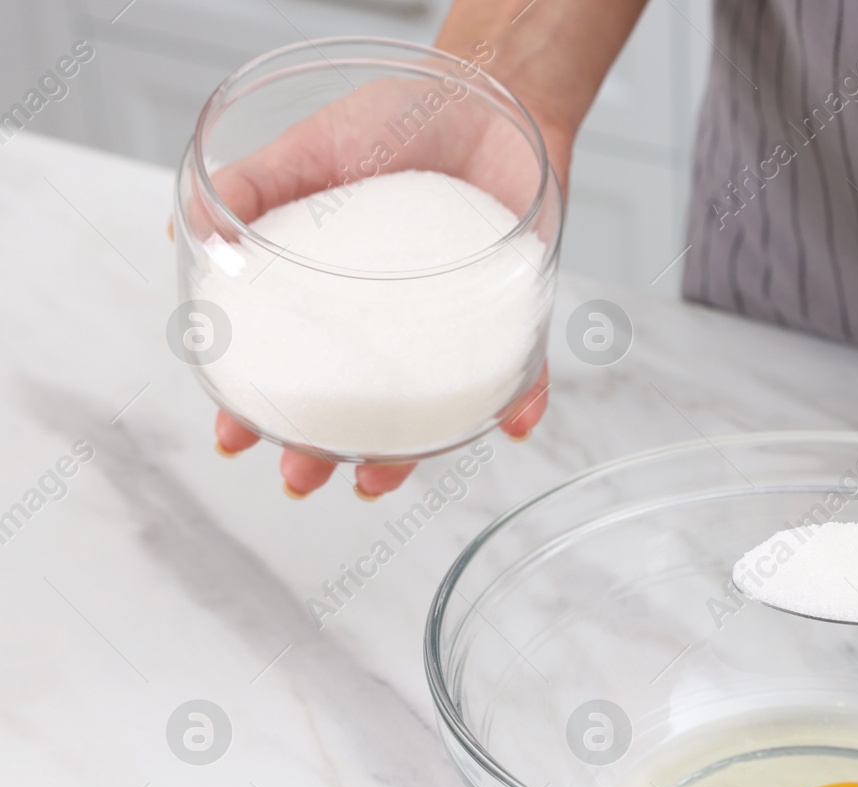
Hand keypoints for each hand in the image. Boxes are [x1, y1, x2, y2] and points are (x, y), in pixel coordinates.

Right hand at [192, 71, 568, 498]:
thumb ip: (254, 187)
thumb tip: (188, 231)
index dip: (259, 405)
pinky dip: (523, 400)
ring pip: (433, 409)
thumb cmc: (398, 122)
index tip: (235, 437)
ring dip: (409, 452)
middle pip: (356, 406)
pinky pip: (526, 369)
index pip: (292, 365)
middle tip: (300, 478)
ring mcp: (456, 324)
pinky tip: (513, 424)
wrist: (486, 92)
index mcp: (338, 296)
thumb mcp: (312, 148)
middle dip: (323, 452)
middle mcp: (395, 322)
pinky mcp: (517, 312)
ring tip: (379, 479)